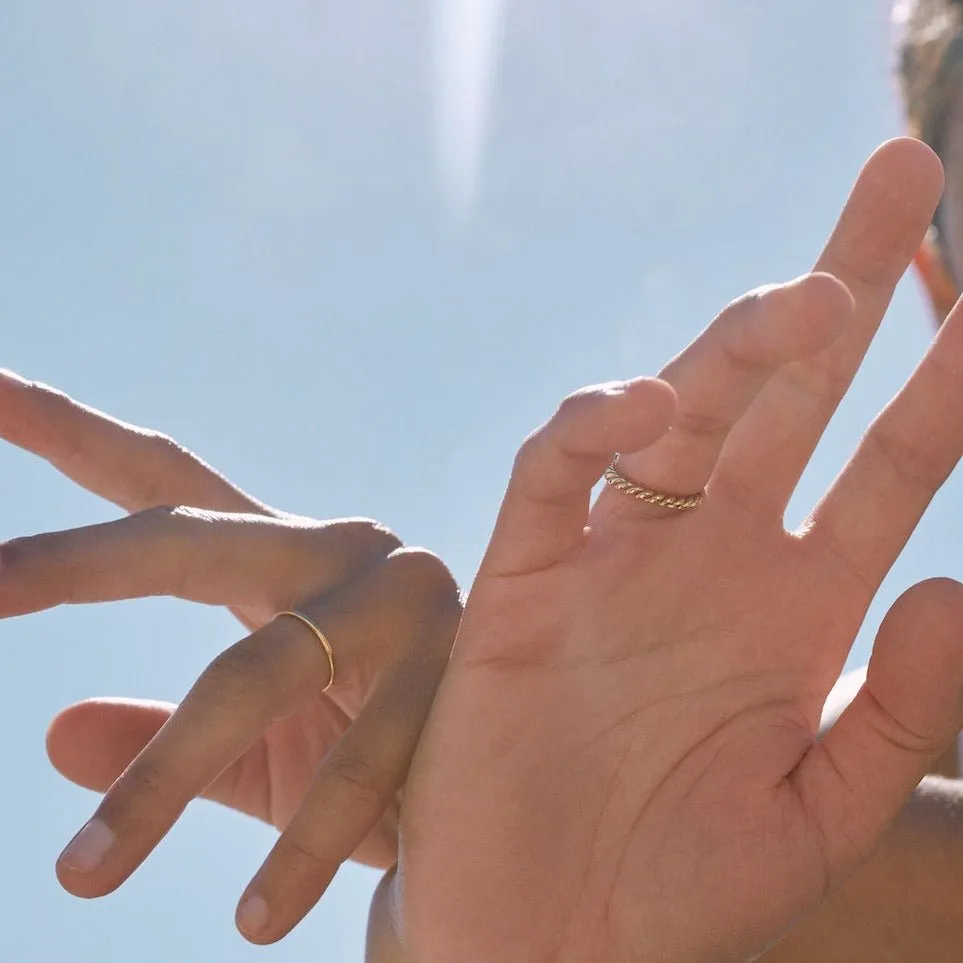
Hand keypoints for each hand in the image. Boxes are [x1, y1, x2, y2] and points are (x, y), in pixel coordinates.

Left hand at [0, 373, 459, 902]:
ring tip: (80, 876)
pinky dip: (302, 846)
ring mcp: (398, 602)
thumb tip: (52, 734)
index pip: (162, 483)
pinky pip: (358, 769)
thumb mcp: (260, 742)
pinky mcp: (455, 666)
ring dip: (165, 777)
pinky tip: (256, 919)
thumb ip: (162, 735)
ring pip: (259, 668)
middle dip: (77, 560)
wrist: (514, 756)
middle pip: (188, 536)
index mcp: (283, 558)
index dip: (69, 433)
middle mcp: (337, 553)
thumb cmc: (370, 740)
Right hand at [373, 139, 962, 962]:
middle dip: (843, 287)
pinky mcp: (516, 578)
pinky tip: (640, 407)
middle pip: (784, 395)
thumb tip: (953, 585)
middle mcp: (707, 558)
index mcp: (793, 606)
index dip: (946, 384)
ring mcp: (610, 559)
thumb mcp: (819, 814)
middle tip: (903, 175)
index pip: (885, 465)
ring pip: (677, 416)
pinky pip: (553, 477)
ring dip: (736, 348)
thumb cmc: (678, 888)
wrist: (544, 935)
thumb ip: (898, 711)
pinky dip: (590, 432)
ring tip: (813, 298)